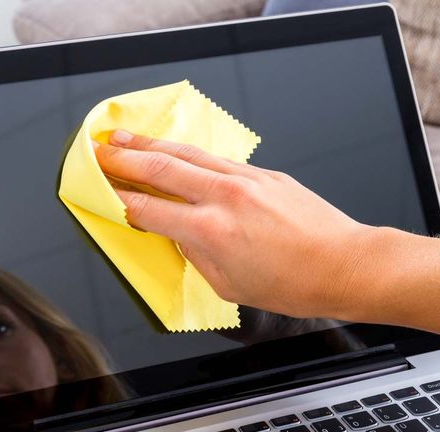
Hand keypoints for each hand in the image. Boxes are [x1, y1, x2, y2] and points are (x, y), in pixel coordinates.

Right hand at [93, 129, 388, 318]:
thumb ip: (197, 256)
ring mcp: (246, 180)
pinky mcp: (264, 174)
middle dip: (122, 159)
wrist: (344, 264)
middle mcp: (225, 197)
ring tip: (122, 137)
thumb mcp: (230, 286)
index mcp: (210, 231)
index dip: (116, 199)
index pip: (148, 209)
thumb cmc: (294, 285)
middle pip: (160, 168)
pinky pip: (216, 158)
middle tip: (95, 151)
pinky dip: (188, 152)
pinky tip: (174, 149)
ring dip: (149, 144)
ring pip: (186, 153)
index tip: (98, 191)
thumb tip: (179, 235)